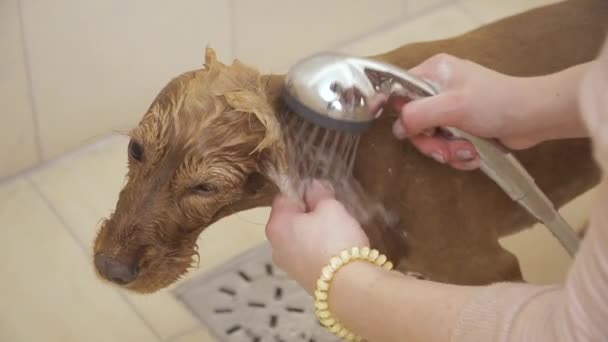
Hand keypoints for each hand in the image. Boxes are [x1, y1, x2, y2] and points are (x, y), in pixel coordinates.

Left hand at [265, 181, 369, 293]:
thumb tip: (312, 186)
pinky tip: (336, 249)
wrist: (348, 287)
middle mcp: (275, 246)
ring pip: (300, 237)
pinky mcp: (301, 278)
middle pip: (291, 219)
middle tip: (333, 212)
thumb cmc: (336, 240)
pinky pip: (307, 254)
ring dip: (315, 231)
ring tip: (338, 232)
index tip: (323, 193)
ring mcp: (287, 265)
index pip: (285, 196)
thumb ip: (318, 192)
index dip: (304, 190)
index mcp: (276, 225)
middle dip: (310, 213)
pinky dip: (318, 249)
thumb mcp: (331, 207)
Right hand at [392, 53, 543, 169]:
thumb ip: (417, 115)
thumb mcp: (451, 106)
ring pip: (432, 138)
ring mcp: (452, 109)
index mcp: (434, 72)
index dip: (405, 116)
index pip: (401, 93)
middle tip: (445, 150)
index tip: (417, 131)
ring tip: (468, 152)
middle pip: (416, 122)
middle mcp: (440, 88)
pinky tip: (474, 155)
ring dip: (448, 151)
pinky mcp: (464, 127)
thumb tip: (397, 129)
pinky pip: (448, 145)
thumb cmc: (494, 104)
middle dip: (432, 142)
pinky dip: (459, 155)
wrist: (536, 118)